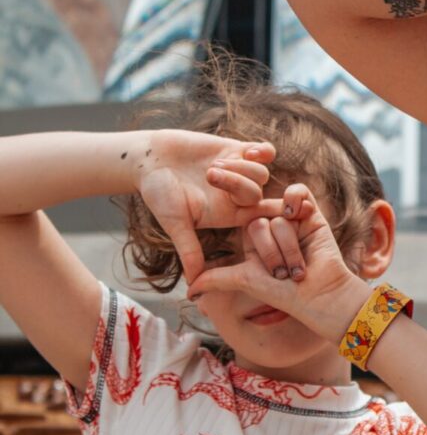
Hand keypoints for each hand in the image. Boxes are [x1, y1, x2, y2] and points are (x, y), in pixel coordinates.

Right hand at [134, 130, 275, 282]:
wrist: (150, 160)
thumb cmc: (159, 193)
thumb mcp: (175, 223)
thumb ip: (189, 250)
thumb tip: (194, 284)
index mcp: (229, 215)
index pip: (260, 221)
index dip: (268, 219)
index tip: (269, 214)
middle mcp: (238, 195)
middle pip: (258, 193)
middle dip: (237, 183)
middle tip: (208, 175)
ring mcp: (240, 172)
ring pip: (262, 173)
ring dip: (239, 167)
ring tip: (211, 164)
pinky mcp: (239, 150)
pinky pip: (266, 153)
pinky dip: (263, 152)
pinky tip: (247, 151)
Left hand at [186, 184, 370, 343]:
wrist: (318, 294)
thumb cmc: (282, 293)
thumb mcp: (245, 281)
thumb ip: (217, 278)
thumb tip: (188, 292)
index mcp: (255, 243)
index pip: (244, 225)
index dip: (248, 231)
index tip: (238, 220)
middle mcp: (273, 229)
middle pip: (259, 221)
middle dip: (271, 250)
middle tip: (282, 272)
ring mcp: (293, 221)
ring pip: (279, 215)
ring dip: (288, 245)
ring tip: (298, 265)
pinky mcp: (312, 214)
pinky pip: (300, 193)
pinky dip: (297, 200)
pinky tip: (299, 215)